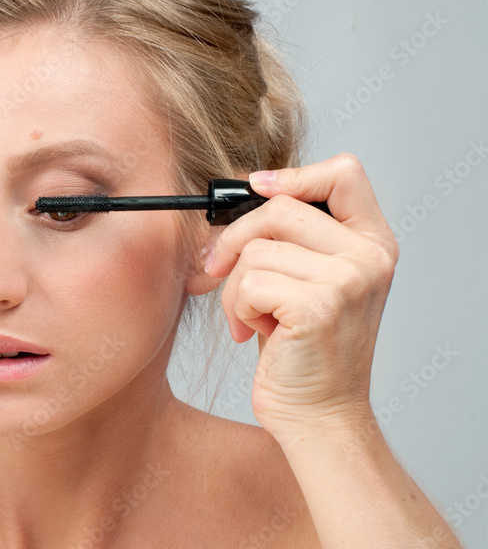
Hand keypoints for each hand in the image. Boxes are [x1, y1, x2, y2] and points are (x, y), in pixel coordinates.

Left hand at [202, 153, 399, 447]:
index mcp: (372, 242)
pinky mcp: (320, 306)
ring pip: (255, 249)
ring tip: (253, 317)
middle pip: (279, 209)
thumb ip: (290, 238)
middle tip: (217, 269)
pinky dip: (236, 309)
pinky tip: (254, 333)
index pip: (343, 173)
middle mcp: (369, 257)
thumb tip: (235, 198)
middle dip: (234, 240)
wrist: (318, 414)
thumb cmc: (302, 348)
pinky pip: (248, 283)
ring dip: (234, 288)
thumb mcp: (305, 280)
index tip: (255, 188)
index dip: (292, 175)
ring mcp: (349, 280)